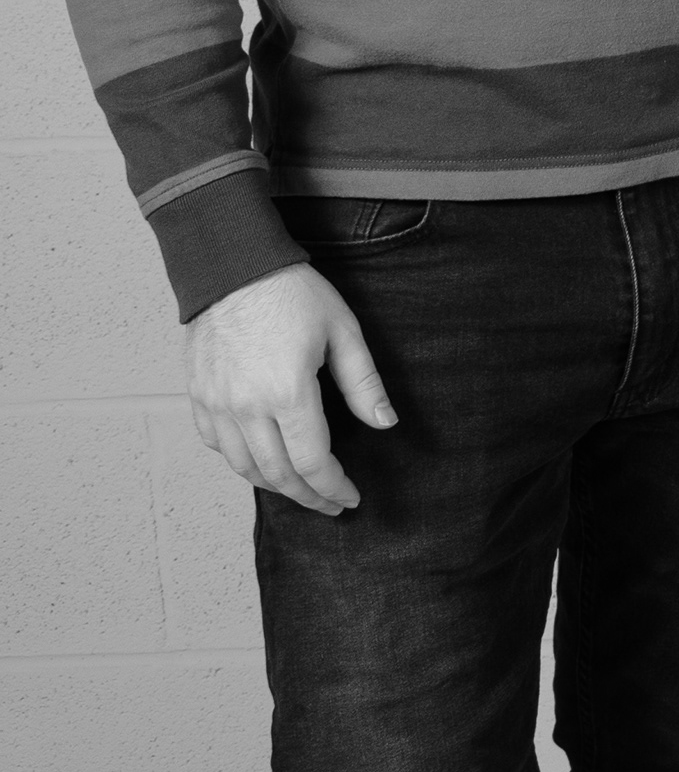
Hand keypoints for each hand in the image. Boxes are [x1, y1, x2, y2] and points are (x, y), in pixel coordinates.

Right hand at [188, 264, 394, 515]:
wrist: (233, 268)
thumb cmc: (293, 294)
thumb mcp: (343, 332)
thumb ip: (363, 384)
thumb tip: (386, 424)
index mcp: (288, 393)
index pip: (314, 462)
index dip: (334, 487)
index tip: (350, 498)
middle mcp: (246, 407)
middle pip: (278, 474)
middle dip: (308, 496)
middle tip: (330, 504)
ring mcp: (217, 405)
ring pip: (244, 467)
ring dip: (275, 486)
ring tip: (301, 489)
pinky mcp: (199, 397)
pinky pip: (217, 446)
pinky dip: (241, 462)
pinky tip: (262, 461)